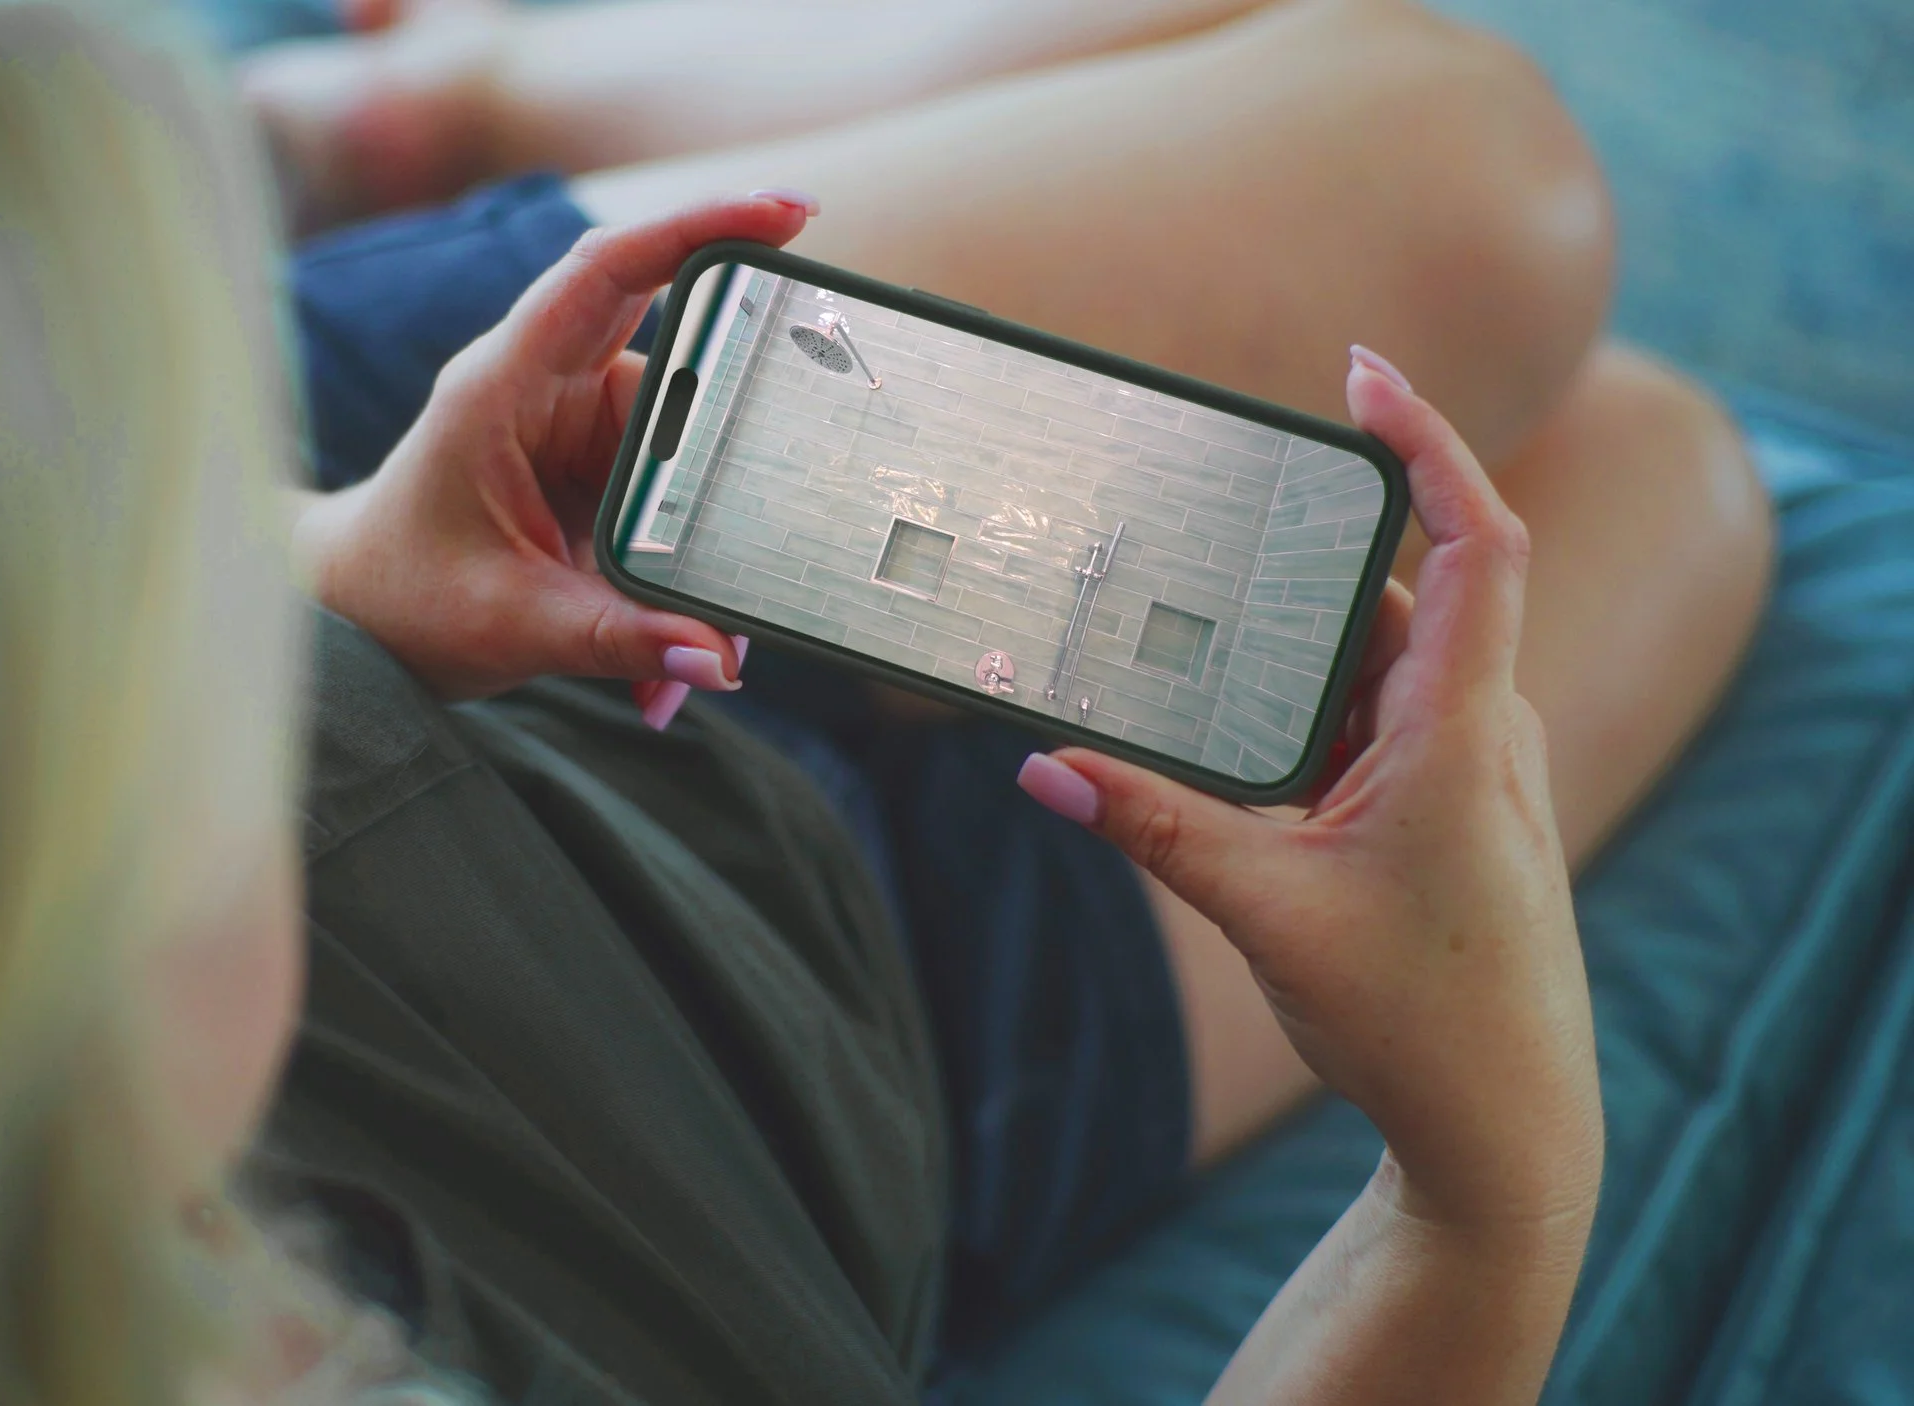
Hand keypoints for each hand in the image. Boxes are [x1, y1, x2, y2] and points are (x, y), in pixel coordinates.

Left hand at [295, 193, 816, 717]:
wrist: (357, 617)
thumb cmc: (405, 597)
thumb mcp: (513, 625)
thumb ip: (616, 639)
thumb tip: (716, 661)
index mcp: (505, 384)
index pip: (606, 272)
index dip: (694, 227)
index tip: (787, 214)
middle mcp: (546, 388)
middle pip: (678, 368)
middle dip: (739, 445)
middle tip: (793, 501)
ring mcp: (576, 429)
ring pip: (684, 458)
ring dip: (701, 554)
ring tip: (701, 644)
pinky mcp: (596, 472)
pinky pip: (667, 504)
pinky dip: (677, 580)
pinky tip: (673, 649)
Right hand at [1017, 348, 1601, 1233]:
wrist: (1504, 1125)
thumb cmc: (1417, 1020)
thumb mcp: (1265, 913)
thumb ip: (1152, 827)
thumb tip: (1038, 763)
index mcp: (1462, 732)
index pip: (1476, 540)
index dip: (1429, 441)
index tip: (1360, 373)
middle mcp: (1481, 728)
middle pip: (1410, 581)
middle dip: (1321, 528)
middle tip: (1230, 473)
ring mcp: (1471, 764)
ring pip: (1385, 651)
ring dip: (1306, 623)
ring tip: (1207, 591)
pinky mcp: (1446, 801)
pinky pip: (1379, 707)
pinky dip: (1314, 687)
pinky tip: (1241, 707)